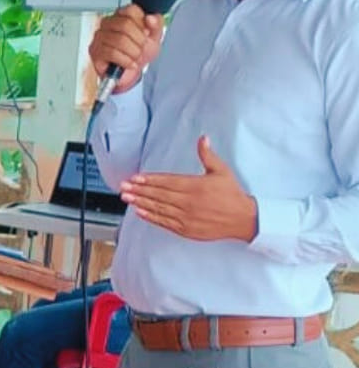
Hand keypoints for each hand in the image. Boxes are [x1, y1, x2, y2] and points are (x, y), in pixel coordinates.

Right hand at [87, 4, 163, 95]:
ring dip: (133, 53)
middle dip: (139, 41)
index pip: (131, 10)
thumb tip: (150, 18)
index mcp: (121, 16)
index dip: (142, 24)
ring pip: (119, 40)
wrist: (131, 74)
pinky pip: (112, 53)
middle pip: (125, 24)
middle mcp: (108, 23)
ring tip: (134, 57)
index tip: (145, 34)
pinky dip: (125, 60)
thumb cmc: (139, 54)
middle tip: (141, 48)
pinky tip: (129, 63)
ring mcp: (100, 37)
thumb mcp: (153, 38)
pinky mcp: (95, 51)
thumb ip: (156, 25)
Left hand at [120, 136, 257, 241]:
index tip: (134, 177)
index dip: (149, 179)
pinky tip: (140, 211)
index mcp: (195, 186)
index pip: (167, 182)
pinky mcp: (187, 229)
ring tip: (126, 197)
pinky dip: (151, 217)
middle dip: (139, 190)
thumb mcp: (221, 171)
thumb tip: (202, 138)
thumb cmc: (232, 195)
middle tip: (123, 186)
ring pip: (159, 208)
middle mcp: (188, 202)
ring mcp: (186, 217)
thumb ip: (207, 155)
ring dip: (141, 202)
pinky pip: (165, 222)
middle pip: (159, 194)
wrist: (244, 219)